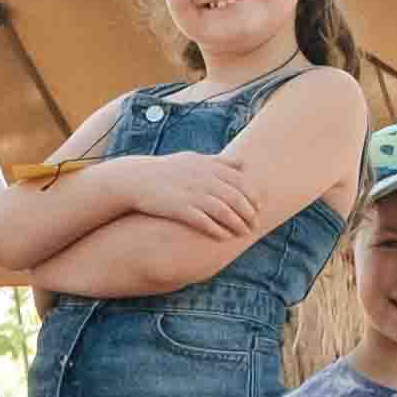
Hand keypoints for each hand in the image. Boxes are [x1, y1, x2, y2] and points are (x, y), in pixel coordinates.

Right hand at [116, 153, 263, 238]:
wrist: (136, 180)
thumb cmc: (167, 170)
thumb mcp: (193, 159)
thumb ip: (219, 162)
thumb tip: (242, 162)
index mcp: (208, 166)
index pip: (241, 180)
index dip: (253, 195)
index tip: (260, 206)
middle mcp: (202, 178)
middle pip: (235, 197)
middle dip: (249, 212)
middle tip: (256, 224)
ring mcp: (191, 193)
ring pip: (223, 210)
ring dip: (236, 223)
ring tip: (244, 233)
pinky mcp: (179, 207)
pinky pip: (203, 221)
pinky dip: (216, 229)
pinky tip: (224, 237)